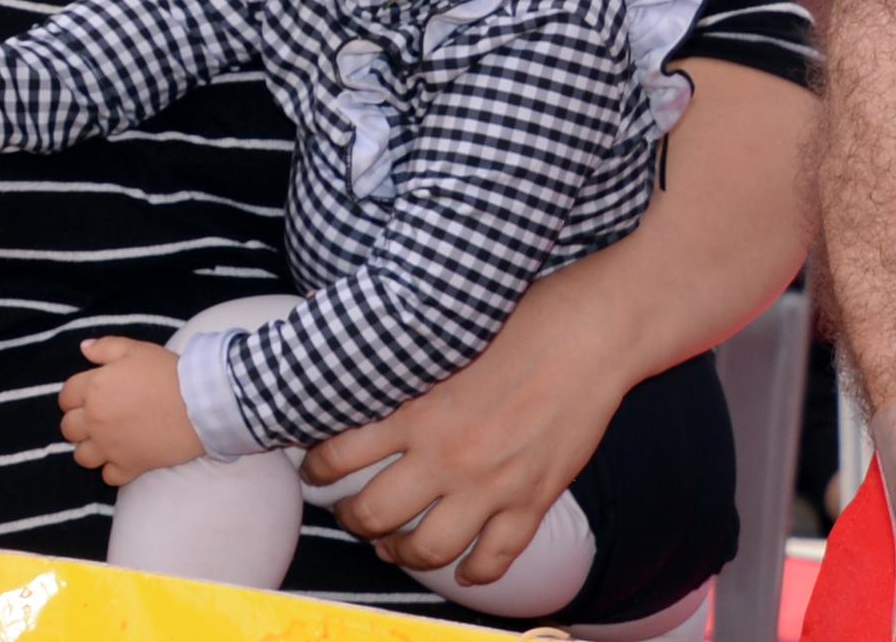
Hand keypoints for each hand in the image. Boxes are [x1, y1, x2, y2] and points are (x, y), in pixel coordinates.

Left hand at [59, 337, 201, 485]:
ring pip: (82, 456)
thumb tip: (84, 348)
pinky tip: (123, 459)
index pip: (65, 397)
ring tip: (105, 442)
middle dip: (78, 424)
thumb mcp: (135, 350)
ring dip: (90, 450)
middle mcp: (96, 419)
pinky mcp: (131, 466)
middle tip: (96, 420)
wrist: (200, 403)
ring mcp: (111, 446)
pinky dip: (113, 470)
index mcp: (94, 388)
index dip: (73, 397)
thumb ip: (105, 347)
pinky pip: (109, 477)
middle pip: (68, 429)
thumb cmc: (168, 372)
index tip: (86, 398)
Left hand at [299, 310, 619, 583]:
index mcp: (412, 411)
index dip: (315, 469)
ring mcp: (490, 486)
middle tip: (349, 515)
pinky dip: (475, 574)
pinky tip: (462, 572)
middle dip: (353, 520)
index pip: (338, 455)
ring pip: (430, 548)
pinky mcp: (532, 502)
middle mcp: (445, 456)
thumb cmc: (510, 321)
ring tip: (392, 548)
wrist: (583, 338)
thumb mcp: (434, 335)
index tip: (312, 471)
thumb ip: (391, 355)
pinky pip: (496, 558)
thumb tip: (333, 325)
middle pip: (375, 513)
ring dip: (403, 554)